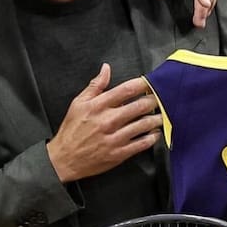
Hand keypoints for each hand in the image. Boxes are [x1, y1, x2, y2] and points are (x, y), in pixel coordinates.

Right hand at [46, 64, 161, 181]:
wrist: (64, 158)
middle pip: (140, 106)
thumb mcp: (78, 103)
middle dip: (154, 101)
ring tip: (161, 115)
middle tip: (160, 98)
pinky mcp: (119, 153)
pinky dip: (152, 137)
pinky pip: (142, 144)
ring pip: (144, 125)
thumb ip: (95, 86)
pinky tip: (155, 133)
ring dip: (156, 119)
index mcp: (98, 106)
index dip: (143, 84)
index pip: (126, 90)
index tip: (151, 82)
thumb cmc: (72, 130)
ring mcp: (115, 138)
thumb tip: (106, 68)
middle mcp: (108, 120)